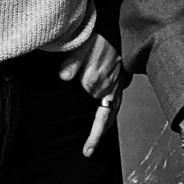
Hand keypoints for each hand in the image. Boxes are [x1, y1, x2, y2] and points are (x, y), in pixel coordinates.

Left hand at [59, 32, 124, 157]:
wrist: (115, 31)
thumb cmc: (98, 38)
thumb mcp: (81, 45)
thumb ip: (71, 62)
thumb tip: (63, 77)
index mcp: (97, 81)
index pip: (85, 98)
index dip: (77, 103)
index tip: (74, 120)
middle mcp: (108, 89)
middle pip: (101, 116)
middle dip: (95, 135)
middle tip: (88, 152)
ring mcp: (115, 89)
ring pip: (110, 116)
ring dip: (103, 131)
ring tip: (94, 145)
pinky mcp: (119, 88)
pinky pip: (115, 108)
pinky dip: (109, 121)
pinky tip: (104, 126)